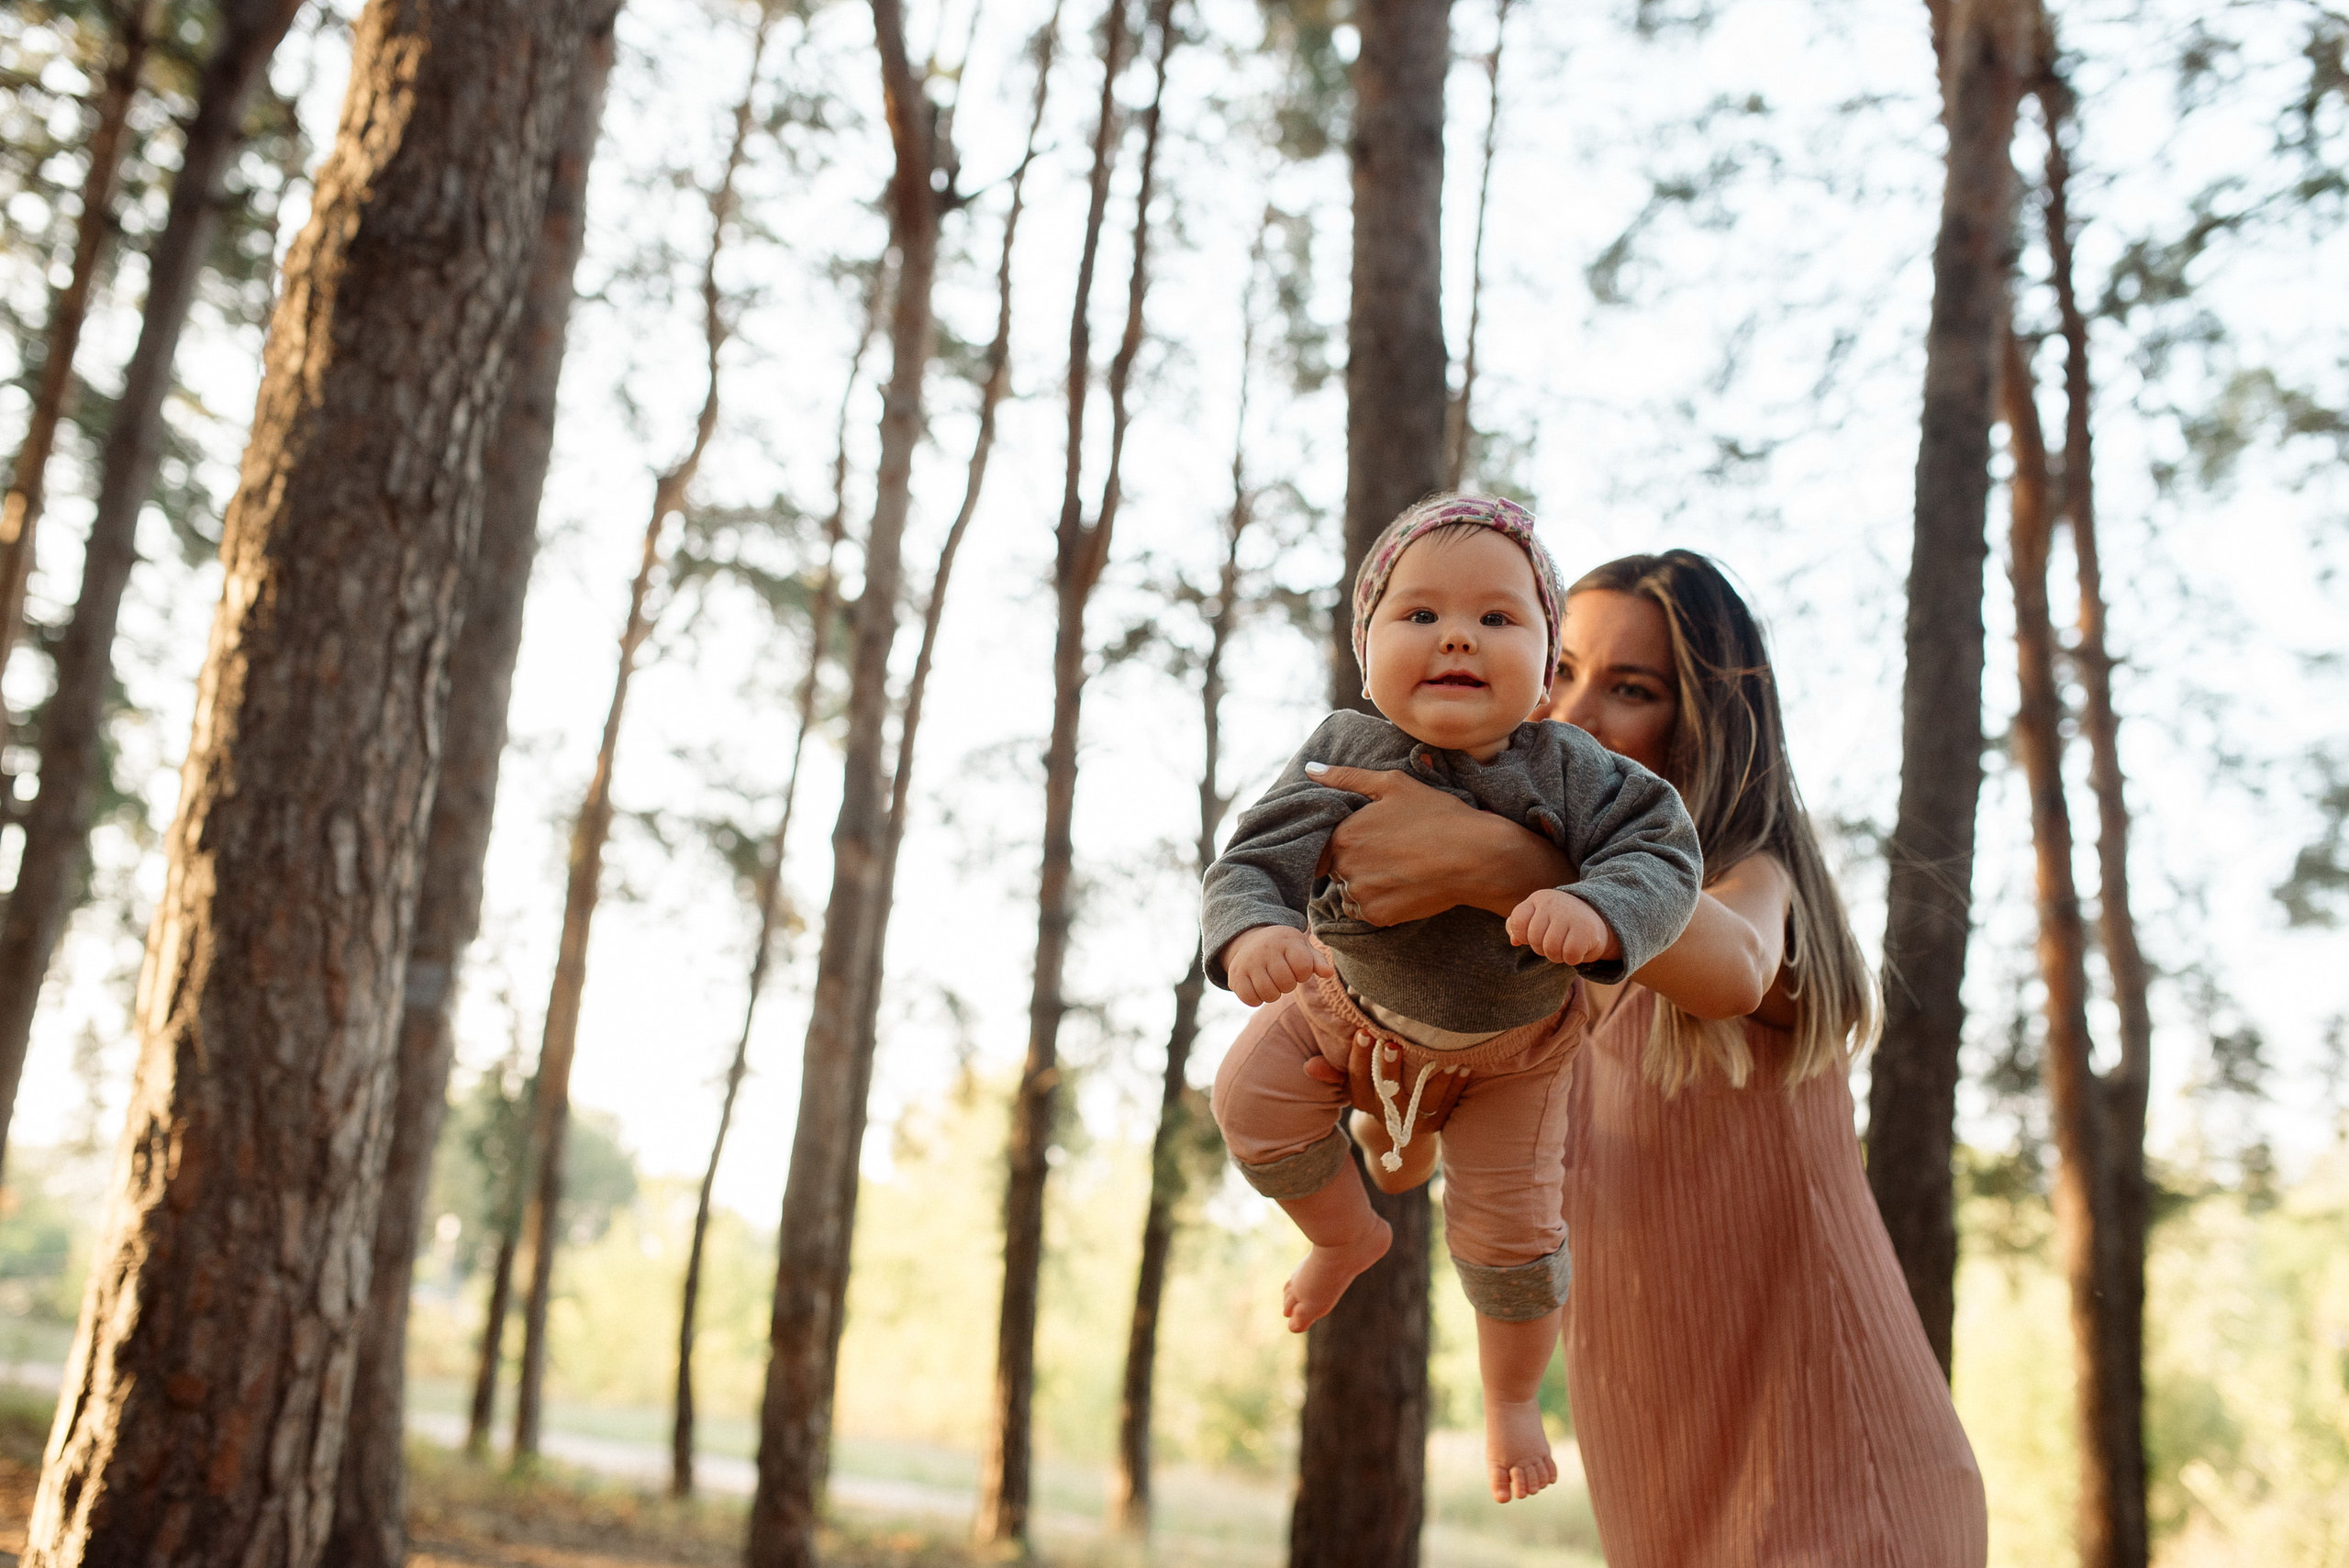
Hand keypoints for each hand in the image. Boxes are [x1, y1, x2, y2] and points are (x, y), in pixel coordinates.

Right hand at [1224, 925, 1330, 1005]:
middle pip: (1286, 984)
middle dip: (1288, 985)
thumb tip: (1328, 973)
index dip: (1303, 974)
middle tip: (1282, 975)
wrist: (1250, 939)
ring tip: (1271, 982)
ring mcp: (1248, 962)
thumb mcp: (1302, 948)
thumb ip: (1316, 961)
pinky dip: (1257, 999)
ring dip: (1274, 994)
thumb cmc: (1284, 948)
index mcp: (1286, 941)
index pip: (1304, 967)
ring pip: (1269, 994)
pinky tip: (1258, 988)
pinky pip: (1250, 999)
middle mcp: (1266, 949)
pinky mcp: (1235, 975)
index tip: (1297, 968)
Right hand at [1302, 1028, 1468, 1126]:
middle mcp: (1388, 1115)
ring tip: (1440, 1051)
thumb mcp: (1354, 1084)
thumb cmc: (1377, 1090)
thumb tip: (1309, 1066)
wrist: (1404, 1128)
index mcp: (1365, 1101)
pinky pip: (1449, 1103)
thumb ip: (1334, 1073)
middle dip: (1391, 1067)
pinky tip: (1463, 1063)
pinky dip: (1456, 1084)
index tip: (1364, 1032)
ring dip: (1432, 1075)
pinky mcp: (1439, 1123)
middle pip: (1388, 1091)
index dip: (1360, 1057)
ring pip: (1423, 1099)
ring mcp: (1414, 1122)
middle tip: (1394, 1041)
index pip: (1358, 1079)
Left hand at [1312, 765, 1571, 924]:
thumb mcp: (1393, 784)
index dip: (1346, 840)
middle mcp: (1345, 867)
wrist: (1475, 857)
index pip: (1324, 844)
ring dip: (1365, 883)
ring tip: (1398, 868)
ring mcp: (1361, 895)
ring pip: (1349, 890)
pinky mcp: (1377, 917)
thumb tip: (1310, 769)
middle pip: (1336, 867)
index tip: (1371, 838)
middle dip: (1355, 860)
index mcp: (1343, 834)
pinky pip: (1364, 911)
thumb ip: (1346, 777)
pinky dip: (1377, 901)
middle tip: (1390, 851)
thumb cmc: (1437, 815)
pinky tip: (1402, 884)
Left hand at [1505, 888, 1618, 965]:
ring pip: (1551, 949)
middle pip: (1534, 940)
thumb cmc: (1560, 922)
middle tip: (1555, 942)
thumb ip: (1518, 926)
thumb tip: (1514, 941)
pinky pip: (1569, 955)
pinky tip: (1577, 949)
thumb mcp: (1538, 918)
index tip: (1535, 936)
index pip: (1517, 922)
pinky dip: (1572, 959)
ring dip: (1557, 956)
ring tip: (1565, 946)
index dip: (1523, 936)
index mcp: (1538, 899)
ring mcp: (1570, 914)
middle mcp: (1553, 903)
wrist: (1599, 918)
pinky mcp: (1586, 929)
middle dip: (1542, 949)